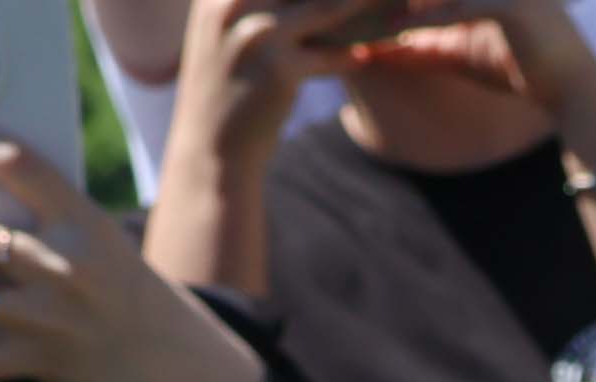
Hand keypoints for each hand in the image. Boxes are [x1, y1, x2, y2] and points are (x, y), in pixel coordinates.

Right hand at [171, 0, 376, 167]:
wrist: (209, 152)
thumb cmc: (224, 93)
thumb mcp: (229, 37)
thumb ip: (256, 7)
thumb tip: (305, 0)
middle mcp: (233, 4)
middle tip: (376, 0)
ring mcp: (257, 34)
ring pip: (326, 7)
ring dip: (361, 8)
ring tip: (387, 13)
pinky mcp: (279, 68)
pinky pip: (331, 54)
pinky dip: (349, 56)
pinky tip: (362, 57)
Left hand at [350, 0, 595, 115]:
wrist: (571, 90)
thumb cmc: (517, 69)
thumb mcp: (456, 53)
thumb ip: (419, 44)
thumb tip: (375, 48)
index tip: (344, 4)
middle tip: (339, 4)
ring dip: (399, 1)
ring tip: (357, 10)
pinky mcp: (510, 6)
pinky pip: (458, 9)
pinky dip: (427, 18)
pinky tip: (397, 28)